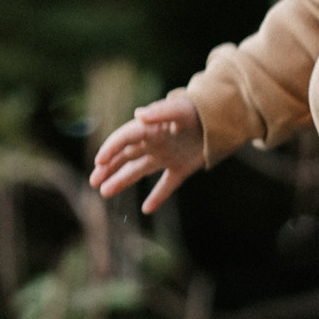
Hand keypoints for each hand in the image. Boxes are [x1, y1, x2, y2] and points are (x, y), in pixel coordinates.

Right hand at [91, 91, 207, 215]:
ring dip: (121, 180)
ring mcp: (167, 156)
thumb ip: (161, 112)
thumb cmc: (199, 109)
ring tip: (104, 192)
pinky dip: (157, 197)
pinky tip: (146, 209)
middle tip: (94, 182)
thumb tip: (138, 115)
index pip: (125, 139)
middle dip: (108, 168)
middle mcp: (155, 143)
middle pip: (126, 156)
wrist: (224, 117)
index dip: (111, 149)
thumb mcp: (181, 108)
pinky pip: (166, 185)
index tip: (99, 163)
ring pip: (139, 171)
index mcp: (151, 128)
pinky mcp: (182, 168)